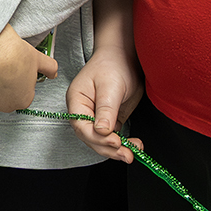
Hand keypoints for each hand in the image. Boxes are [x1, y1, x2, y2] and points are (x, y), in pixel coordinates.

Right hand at [0, 24, 56, 111]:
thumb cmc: (15, 54)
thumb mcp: (38, 58)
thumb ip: (49, 68)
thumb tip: (53, 74)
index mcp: (25, 99)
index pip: (22, 92)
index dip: (17, 79)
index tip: (13, 69)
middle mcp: (9, 107)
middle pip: (6, 97)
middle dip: (4, 86)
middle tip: (1, 69)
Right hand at [66, 43, 142, 161]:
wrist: (124, 56)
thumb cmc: (112, 64)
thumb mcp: (110, 85)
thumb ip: (106, 109)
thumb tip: (102, 131)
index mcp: (77, 101)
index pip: (81, 126)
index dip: (96, 137)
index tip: (114, 140)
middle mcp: (84, 111)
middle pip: (91, 137)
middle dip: (108, 148)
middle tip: (125, 153)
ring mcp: (97, 117)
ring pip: (102, 141)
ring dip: (117, 150)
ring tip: (132, 154)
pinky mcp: (110, 120)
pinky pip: (113, 137)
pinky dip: (123, 144)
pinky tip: (134, 146)